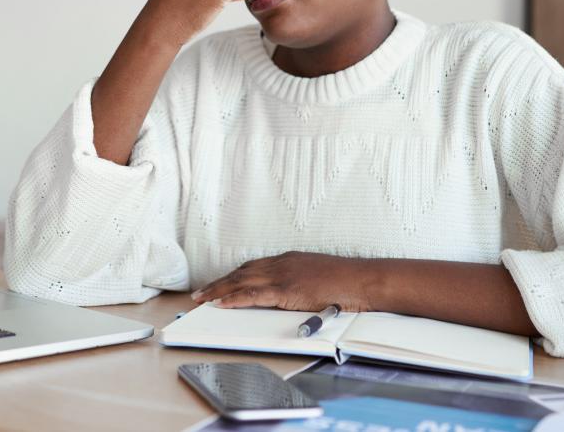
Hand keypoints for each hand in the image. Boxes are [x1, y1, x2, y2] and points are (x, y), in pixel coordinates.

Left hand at [189, 251, 384, 312]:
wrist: (363, 280)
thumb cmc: (347, 283)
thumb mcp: (318, 277)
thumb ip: (301, 283)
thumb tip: (290, 296)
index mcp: (289, 260)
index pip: (253, 267)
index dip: (233, 276)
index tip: (219, 283)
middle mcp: (282, 263)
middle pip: (241, 272)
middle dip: (219, 283)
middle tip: (200, 292)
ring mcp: (283, 275)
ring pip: (241, 282)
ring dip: (218, 290)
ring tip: (201, 299)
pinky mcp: (287, 290)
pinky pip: (253, 294)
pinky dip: (234, 299)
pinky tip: (220, 303)